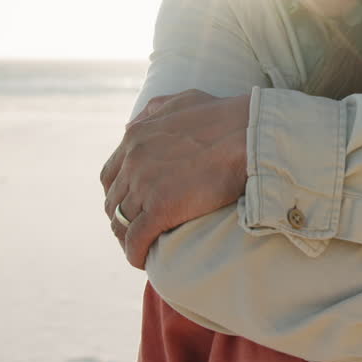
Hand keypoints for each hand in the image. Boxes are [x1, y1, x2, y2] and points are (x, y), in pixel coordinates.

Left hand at [99, 89, 249, 268]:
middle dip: (121, 217)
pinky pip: (136, 239)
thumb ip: (154, 110)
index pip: (111, 175)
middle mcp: (133, 161)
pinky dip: (135, 253)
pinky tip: (142, 261)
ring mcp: (144, 185)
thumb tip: (132, 123)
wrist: (251, 136)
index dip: (118, 194)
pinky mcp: (161, 209)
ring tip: (140, 248)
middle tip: (136, 231)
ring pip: (121, 222)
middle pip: (113, 200)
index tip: (130, 206)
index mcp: (136, 137)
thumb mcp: (183, 100)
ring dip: (127, 238)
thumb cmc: (226, 117)